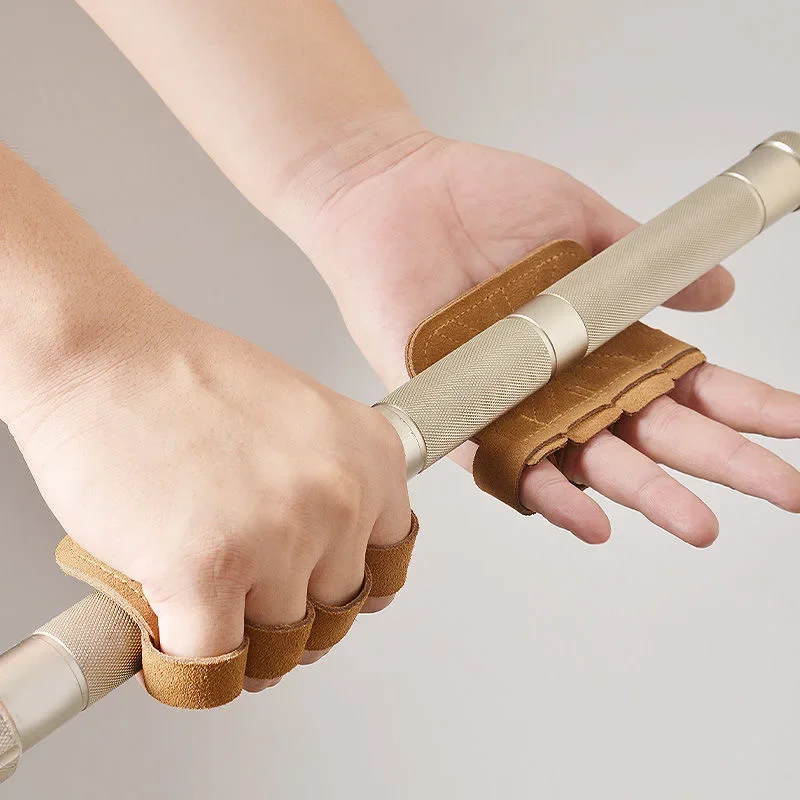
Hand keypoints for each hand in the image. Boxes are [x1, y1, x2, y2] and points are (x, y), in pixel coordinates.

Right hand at [7, 293, 410, 687]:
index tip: (315, 596)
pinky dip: (186, 662)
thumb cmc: (184, 379)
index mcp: (371, 456)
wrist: (101, 355)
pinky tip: (167, 633)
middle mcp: (340, 496)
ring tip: (203, 614)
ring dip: (238, 644)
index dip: (342, 589)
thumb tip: (324, 563)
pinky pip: (213, 664)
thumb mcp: (301, 420)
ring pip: (278, 645)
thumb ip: (327, 486)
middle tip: (249, 607)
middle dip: (289, 620)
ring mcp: (279, 535)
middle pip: (334, 612)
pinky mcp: (208, 570)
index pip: (386, 565)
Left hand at [295, 131, 799, 545]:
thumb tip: (721, 293)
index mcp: (600, 338)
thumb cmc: (481, 199)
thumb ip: (644, 261)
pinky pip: (505, 463)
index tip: (791, 428)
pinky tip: (591, 518)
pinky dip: (547, 492)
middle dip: (717, 463)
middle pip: (650, 432)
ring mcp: (515, 398)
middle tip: (780, 492)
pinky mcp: (460, 408)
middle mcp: (564, 379)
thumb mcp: (578, 217)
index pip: (684, 382)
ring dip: (645, 493)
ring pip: (590, 458)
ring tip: (699, 523)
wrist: (394, 192)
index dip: (739, 406)